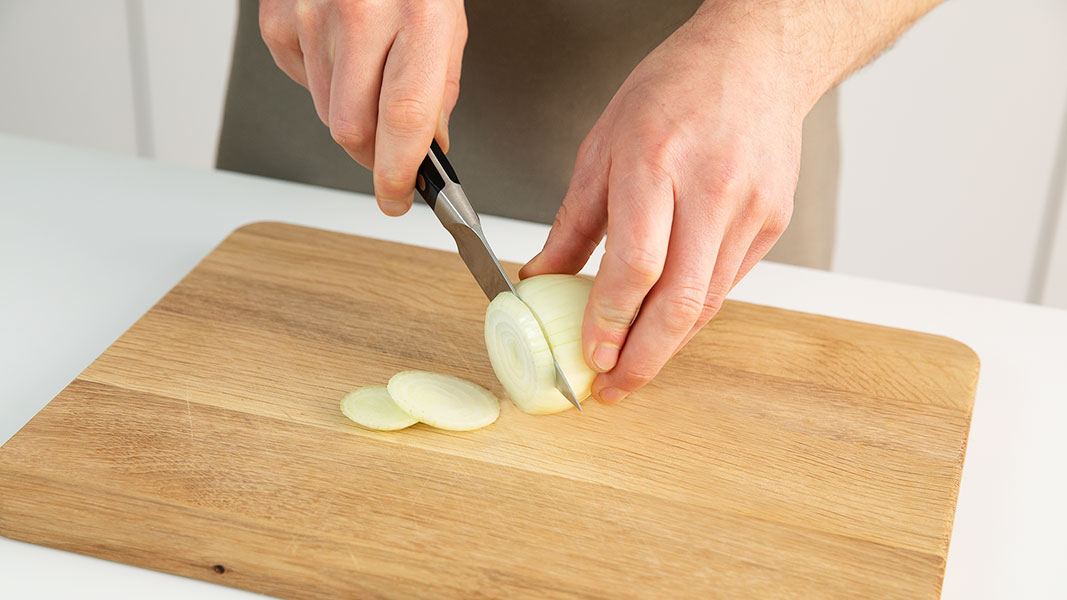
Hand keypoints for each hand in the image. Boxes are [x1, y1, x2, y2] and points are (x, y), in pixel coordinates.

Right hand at [259, 0, 466, 214]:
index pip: (404, 118)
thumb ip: (439, 88)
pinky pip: (300, 82)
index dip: (398, 171)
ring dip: (350, 112)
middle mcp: (362, 15)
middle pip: (352, 128)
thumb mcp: (445, 20)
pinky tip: (339, 50)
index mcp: (419, 17)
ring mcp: (312, 16)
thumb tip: (429, 149)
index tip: (398, 198)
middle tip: (390, 151)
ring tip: (368, 71)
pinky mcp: (279, 19)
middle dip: (372, 154)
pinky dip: (321, 81)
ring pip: (326, 112)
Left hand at [520, 7, 820, 404]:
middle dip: (643, 359)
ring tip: (632, 366)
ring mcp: (749, 209)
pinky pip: (727, 284)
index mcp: (655, 161)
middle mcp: (710, 189)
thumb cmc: (674, 89)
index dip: (609, 321)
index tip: (589, 356)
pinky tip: (666, 325)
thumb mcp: (602, 144)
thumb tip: (541, 276)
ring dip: (667, 345)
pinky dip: (693, 314)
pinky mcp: (771, 223)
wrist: (757, 58)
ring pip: (708, 303)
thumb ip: (573, 221)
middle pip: (680, 301)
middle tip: (613, 388)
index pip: (635, 265)